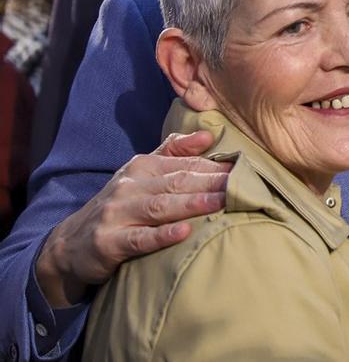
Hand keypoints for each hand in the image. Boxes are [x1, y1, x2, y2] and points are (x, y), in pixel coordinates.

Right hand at [35, 131, 229, 306]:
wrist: (70, 243)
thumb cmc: (120, 205)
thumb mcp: (141, 173)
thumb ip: (173, 152)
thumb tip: (208, 134)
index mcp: (141, 167)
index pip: (184, 164)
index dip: (216, 166)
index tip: (247, 168)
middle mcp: (129, 186)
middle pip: (177, 182)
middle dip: (212, 182)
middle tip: (244, 184)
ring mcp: (117, 214)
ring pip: (160, 206)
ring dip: (193, 203)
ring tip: (222, 201)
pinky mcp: (108, 242)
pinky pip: (139, 238)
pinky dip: (162, 235)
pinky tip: (185, 231)